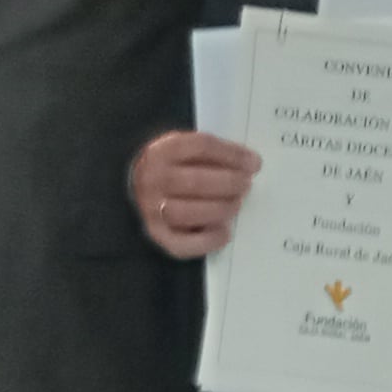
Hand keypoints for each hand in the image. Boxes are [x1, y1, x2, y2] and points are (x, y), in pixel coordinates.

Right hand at [132, 131, 259, 260]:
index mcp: (163, 151)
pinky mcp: (157, 234)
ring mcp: (152, 209)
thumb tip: (250, 164)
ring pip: (188, 213)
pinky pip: (182, 244)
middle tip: (246, 185)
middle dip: (229, 184)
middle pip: (195, 181)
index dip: (232, 155)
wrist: (138, 185)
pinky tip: (225, 232)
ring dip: (220, 209)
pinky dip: (208, 241)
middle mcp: (153, 180)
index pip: (201, 147)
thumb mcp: (186, 149)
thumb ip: (214, 153)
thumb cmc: (173, 166)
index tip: (254, 163)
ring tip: (236, 204)